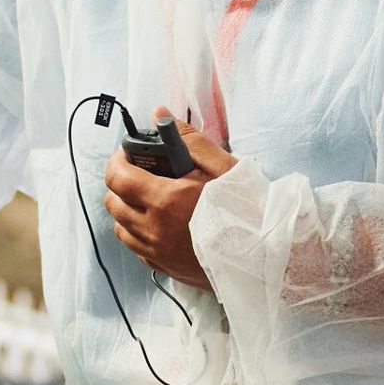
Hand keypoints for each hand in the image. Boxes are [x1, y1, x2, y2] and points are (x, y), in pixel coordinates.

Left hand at [103, 117, 237, 287]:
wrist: (270, 257)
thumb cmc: (251, 212)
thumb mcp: (225, 167)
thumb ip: (189, 139)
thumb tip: (160, 115)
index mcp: (166, 201)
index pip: (118, 177)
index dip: (117, 160)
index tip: (128, 153)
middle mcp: (154, 230)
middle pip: (113, 203)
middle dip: (120, 183)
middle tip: (139, 173)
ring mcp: (158, 253)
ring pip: (121, 228)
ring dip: (126, 210)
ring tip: (149, 198)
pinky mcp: (165, 269)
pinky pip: (137, 249)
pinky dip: (138, 233)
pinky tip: (159, 224)